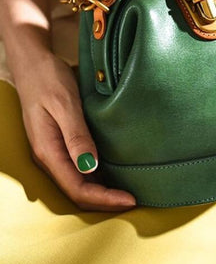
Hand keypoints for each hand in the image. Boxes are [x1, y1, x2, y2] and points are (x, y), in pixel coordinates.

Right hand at [11, 36, 135, 210]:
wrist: (33, 62)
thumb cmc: (48, 79)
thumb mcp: (65, 105)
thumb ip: (76, 136)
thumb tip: (90, 168)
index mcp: (48, 150)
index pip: (77, 187)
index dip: (104, 198)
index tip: (130, 200)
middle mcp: (50, 155)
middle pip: (77, 190)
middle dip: (105, 200)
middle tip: (133, 200)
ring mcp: (55, 149)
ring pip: (78, 181)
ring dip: (102, 190)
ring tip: (127, 191)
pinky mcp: (61, 141)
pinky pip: (78, 167)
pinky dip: (97, 175)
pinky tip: (113, 172)